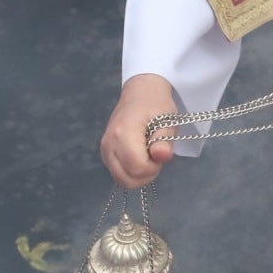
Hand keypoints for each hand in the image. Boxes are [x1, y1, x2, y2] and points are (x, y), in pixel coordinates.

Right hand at [102, 74, 181, 188]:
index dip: (153, 168)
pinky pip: (118, 173)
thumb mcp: (167, 120)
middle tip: (154, 156)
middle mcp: (109, 144)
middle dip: (145, 175)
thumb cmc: (155, 104)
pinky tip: (138, 157)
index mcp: (123, 133)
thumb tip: (162, 156)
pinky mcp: (105, 153)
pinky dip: (130, 172)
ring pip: (120, 180)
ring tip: (147, 156)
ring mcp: (104, 150)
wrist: (139, 92)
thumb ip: (164, 140)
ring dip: (138, 175)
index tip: (159, 152)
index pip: (137, 168)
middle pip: (126, 179)